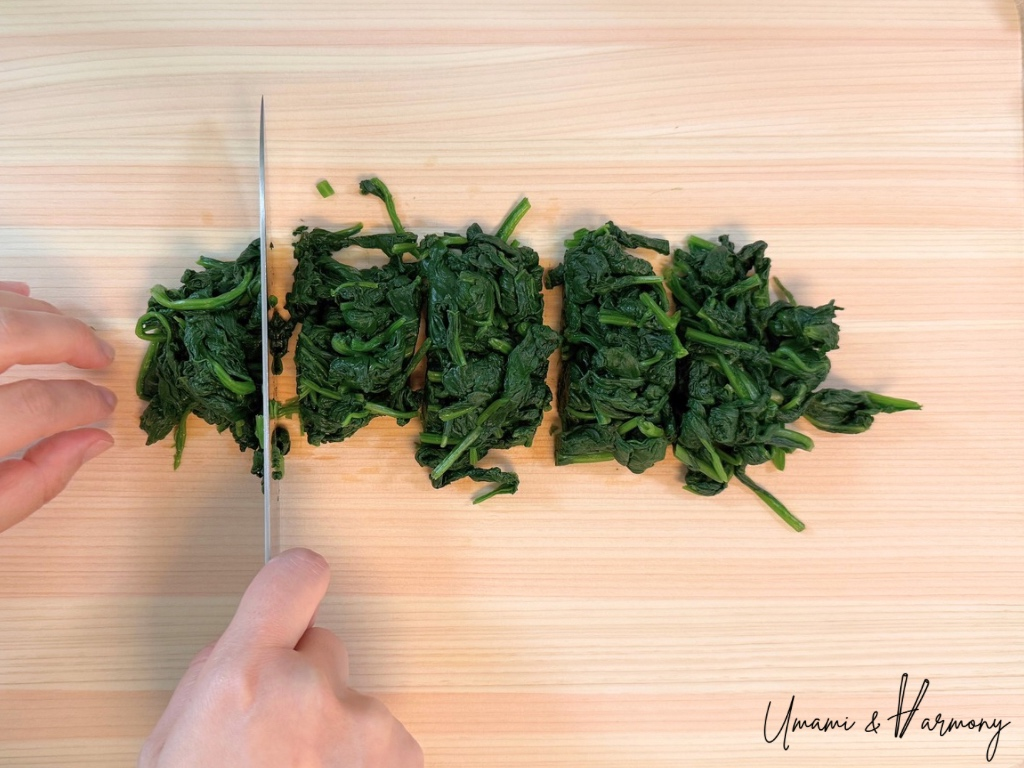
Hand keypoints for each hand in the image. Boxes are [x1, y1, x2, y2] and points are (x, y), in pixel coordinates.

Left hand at [0, 281, 116, 532]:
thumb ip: (35, 482)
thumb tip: (95, 439)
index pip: (37, 404)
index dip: (82, 401)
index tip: (104, 405)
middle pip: (7, 334)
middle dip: (67, 337)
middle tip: (99, 354)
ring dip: (31, 311)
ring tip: (64, 328)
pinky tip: (15, 297)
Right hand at [139, 548, 423, 767]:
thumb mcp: (170, 746)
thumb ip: (213, 678)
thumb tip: (246, 644)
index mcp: (243, 676)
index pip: (294, 576)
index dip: (292, 586)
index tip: (295, 595)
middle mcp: (311, 688)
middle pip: (326, 648)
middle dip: (305, 682)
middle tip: (275, 741)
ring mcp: (365, 725)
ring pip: (353, 701)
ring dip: (334, 732)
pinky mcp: (401, 758)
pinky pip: (381, 740)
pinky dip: (361, 763)